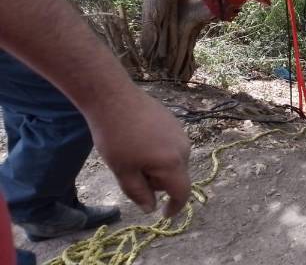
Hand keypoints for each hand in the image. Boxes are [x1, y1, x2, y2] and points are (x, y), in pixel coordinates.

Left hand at [86, 90, 190, 217]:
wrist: (114, 98)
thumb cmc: (115, 138)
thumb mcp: (123, 171)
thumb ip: (139, 193)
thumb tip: (150, 207)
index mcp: (172, 163)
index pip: (182, 192)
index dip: (175, 207)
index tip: (164, 215)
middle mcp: (183, 149)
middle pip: (176, 176)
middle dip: (158, 182)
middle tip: (131, 173)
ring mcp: (180, 134)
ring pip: (173, 161)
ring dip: (157, 167)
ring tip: (132, 155)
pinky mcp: (175, 123)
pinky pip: (171, 146)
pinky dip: (158, 152)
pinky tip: (138, 142)